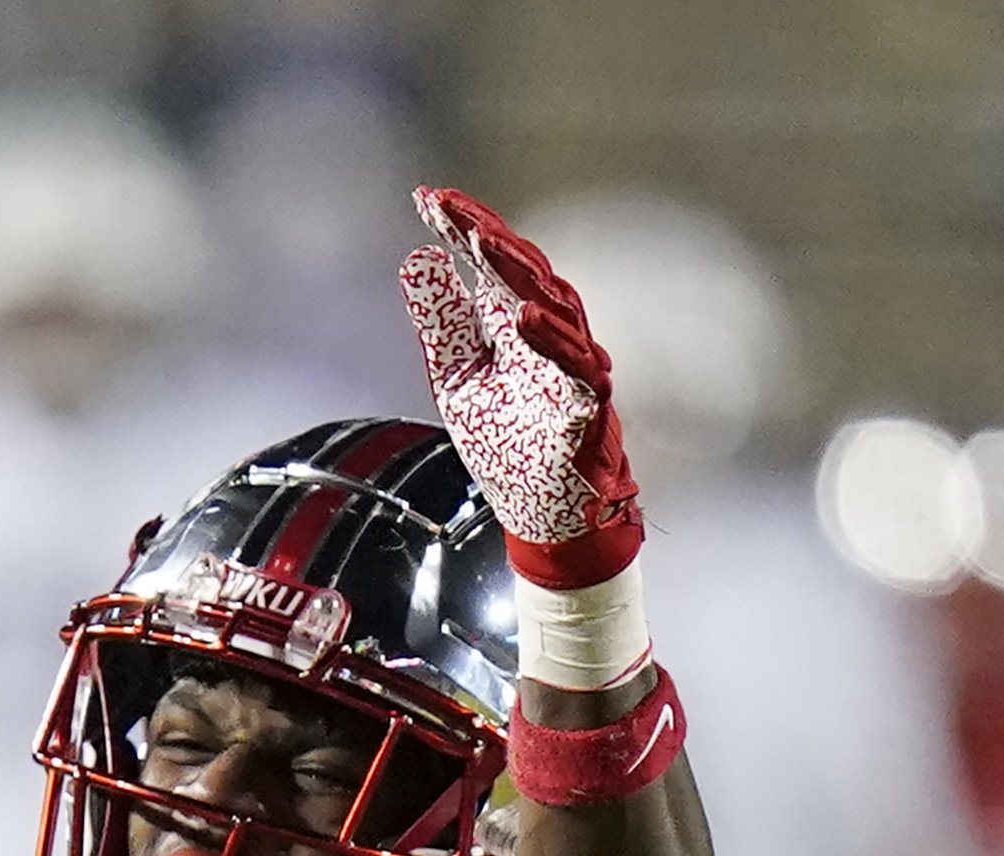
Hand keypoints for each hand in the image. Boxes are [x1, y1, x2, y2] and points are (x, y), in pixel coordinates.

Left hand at [399, 186, 640, 590]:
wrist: (542, 509)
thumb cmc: (507, 440)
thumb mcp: (457, 376)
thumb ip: (441, 322)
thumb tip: (416, 258)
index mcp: (512, 323)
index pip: (488, 266)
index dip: (462, 229)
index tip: (426, 198)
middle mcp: (547, 335)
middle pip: (522, 274)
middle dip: (487, 237)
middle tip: (450, 208)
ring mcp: (571, 366)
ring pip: (554, 307)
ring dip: (518, 274)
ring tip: (483, 243)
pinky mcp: (587, 405)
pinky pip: (575, 368)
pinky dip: (552, 342)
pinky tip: (523, 318)